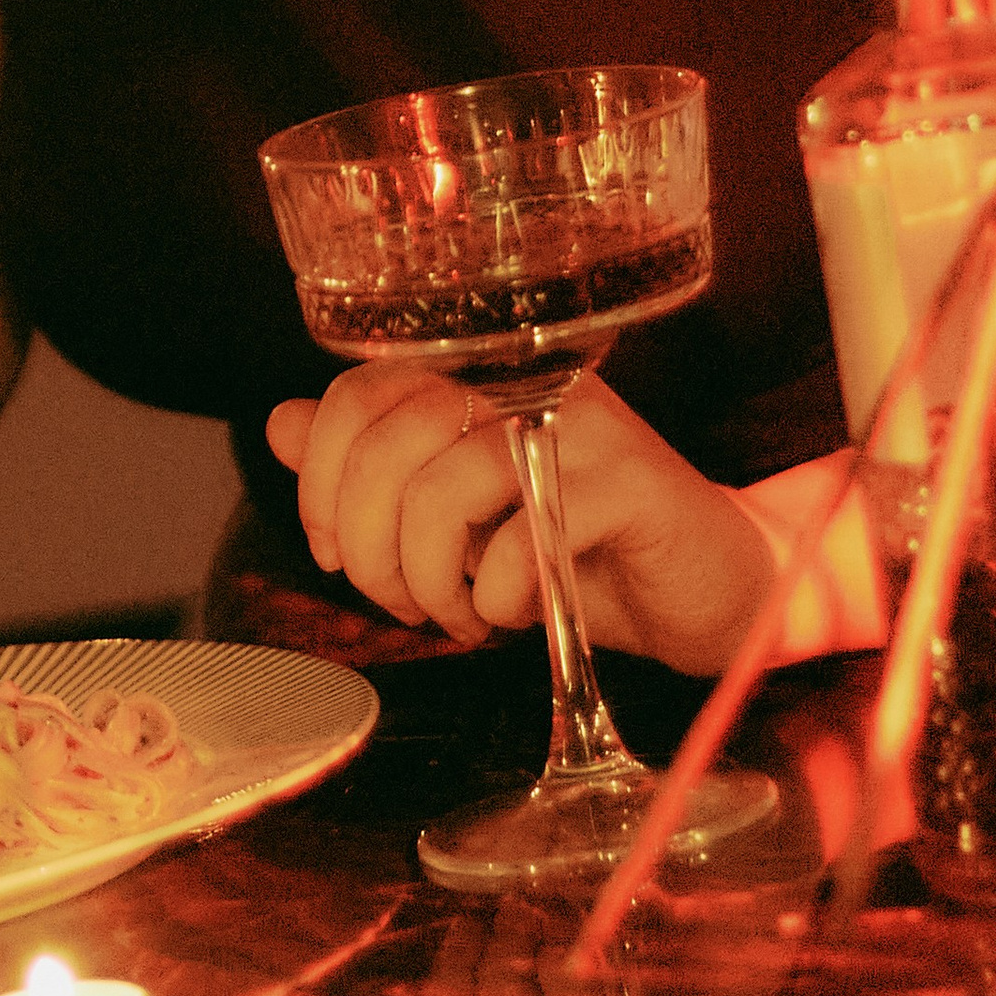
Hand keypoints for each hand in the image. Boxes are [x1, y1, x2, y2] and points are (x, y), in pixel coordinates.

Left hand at [264, 367, 776, 677]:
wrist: (712, 586)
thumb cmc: (579, 548)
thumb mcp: (458, 512)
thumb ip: (373, 465)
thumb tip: (283, 423)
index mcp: (476, 379)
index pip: (356, 394)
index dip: (321, 480)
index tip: (333, 551)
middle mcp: (523, 384)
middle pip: (389, 443)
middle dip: (371, 545)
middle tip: (403, 602)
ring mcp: (578, 428)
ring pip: (443, 489)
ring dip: (432, 578)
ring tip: (459, 615)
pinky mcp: (626, 486)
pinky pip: (521, 539)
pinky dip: (498, 596)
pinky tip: (516, 612)